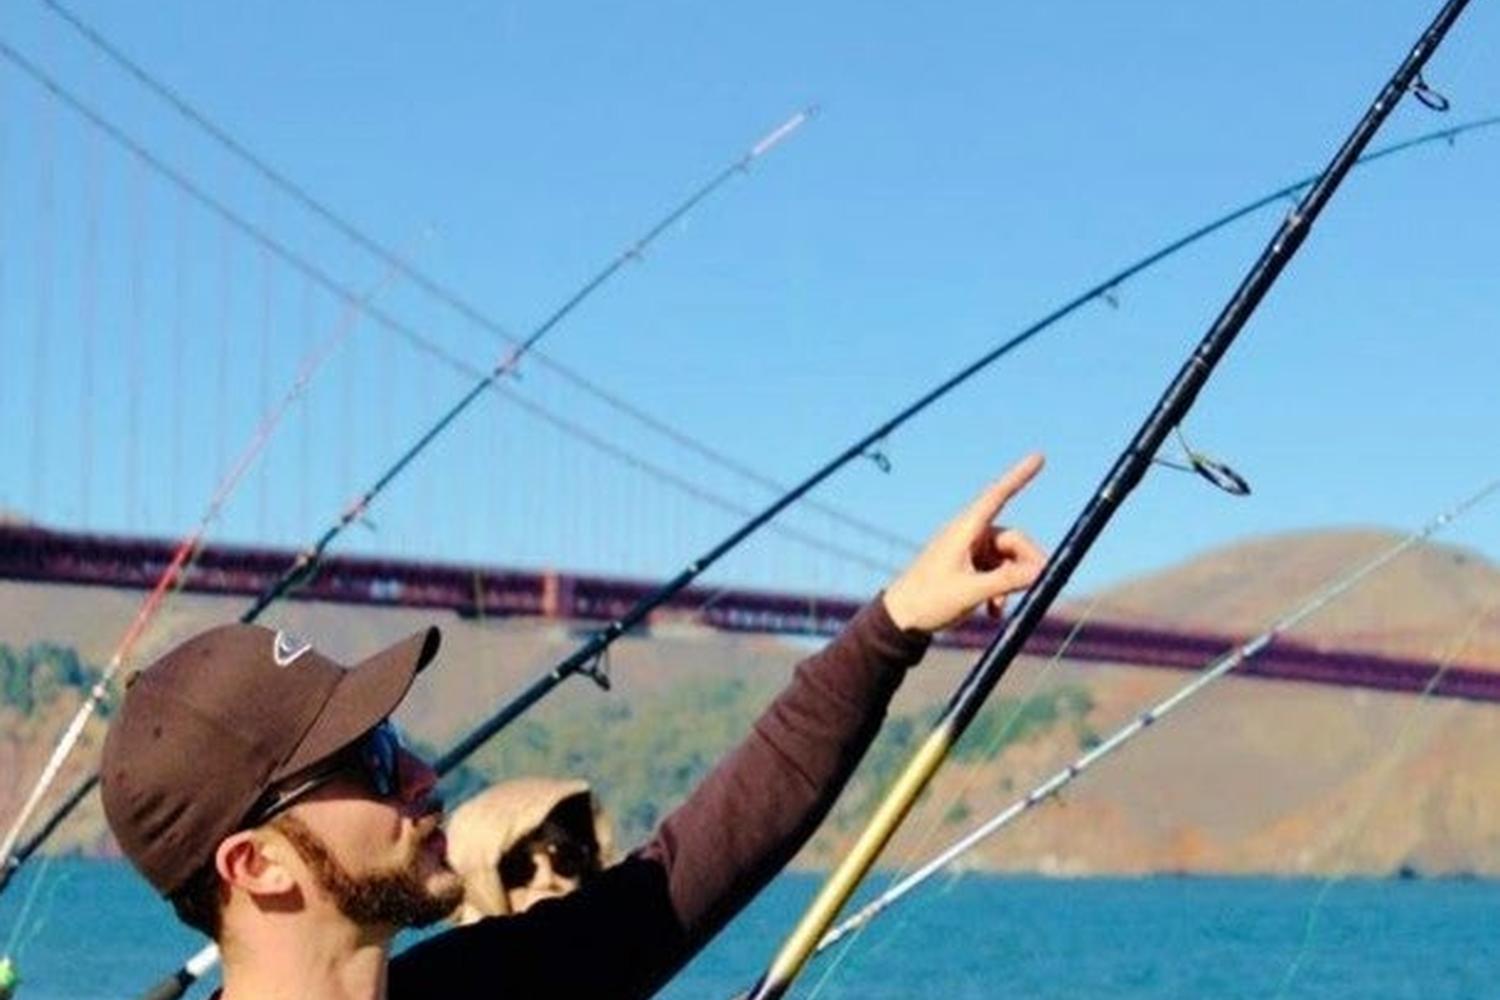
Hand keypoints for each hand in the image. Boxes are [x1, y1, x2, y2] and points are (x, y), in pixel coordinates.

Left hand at [882, 454, 1046, 632]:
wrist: (901, 619)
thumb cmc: (928, 600)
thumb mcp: (971, 592)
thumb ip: (1007, 581)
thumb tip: (1041, 572)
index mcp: (964, 530)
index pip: (998, 496)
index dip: (1020, 476)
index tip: (1040, 456)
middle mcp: (969, 535)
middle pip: (1013, 540)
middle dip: (1028, 562)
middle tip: (1041, 585)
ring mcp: (969, 551)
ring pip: (1007, 559)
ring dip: (1011, 583)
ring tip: (999, 609)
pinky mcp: (968, 566)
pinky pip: (997, 572)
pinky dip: (1000, 590)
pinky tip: (993, 612)